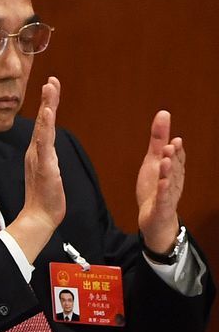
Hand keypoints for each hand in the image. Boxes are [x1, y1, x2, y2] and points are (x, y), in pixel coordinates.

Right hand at [5, 76, 64, 257]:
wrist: (39, 217)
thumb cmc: (46, 198)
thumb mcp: (49, 173)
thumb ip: (48, 160)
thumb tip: (49, 150)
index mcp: (38, 152)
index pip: (44, 124)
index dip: (48, 104)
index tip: (51, 86)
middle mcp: (36, 151)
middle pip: (43, 120)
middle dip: (48, 99)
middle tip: (51, 80)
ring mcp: (39, 157)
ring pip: (43, 127)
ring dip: (46, 107)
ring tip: (49, 89)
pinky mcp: (44, 166)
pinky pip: (45, 143)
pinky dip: (45, 127)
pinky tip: (47, 114)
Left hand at [136, 109, 187, 254]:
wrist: (155, 219)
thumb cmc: (156, 187)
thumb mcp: (154, 160)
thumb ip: (158, 139)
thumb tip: (164, 113)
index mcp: (172, 170)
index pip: (176, 158)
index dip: (177, 150)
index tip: (175, 139)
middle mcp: (173, 181)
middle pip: (174, 168)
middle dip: (173, 158)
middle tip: (170, 146)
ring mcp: (168, 195)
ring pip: (169, 183)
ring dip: (168, 172)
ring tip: (166, 161)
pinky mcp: (160, 207)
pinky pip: (162, 200)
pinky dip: (162, 193)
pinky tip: (162, 184)